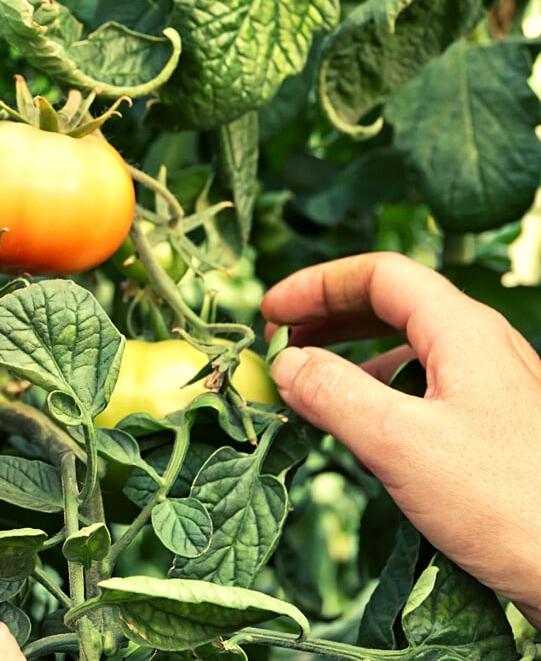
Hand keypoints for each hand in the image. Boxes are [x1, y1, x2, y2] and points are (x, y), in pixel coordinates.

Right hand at [260, 252, 540, 626]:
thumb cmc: (507, 503)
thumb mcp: (400, 444)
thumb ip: (335, 395)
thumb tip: (285, 364)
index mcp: (462, 332)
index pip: (380, 275)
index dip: (317, 284)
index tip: (270, 312)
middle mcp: (480, 347)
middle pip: (393, 304)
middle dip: (329, 316)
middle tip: (279, 341)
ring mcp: (491, 388)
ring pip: (408, 348)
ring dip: (351, 357)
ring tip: (308, 385)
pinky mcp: (493, 428)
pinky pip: (423, 389)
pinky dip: (378, 394)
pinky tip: (358, 429)